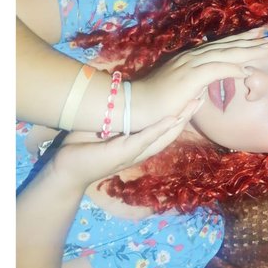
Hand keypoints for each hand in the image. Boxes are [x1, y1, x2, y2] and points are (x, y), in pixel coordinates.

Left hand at [50, 97, 204, 187]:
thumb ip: (114, 117)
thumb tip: (117, 98)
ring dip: (180, 120)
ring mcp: (134, 151)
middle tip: (201, 98)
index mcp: (137, 143)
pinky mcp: (124, 152)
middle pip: (170, 132)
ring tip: (194, 104)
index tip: (190, 98)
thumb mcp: (102, 128)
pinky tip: (172, 118)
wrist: (66, 169)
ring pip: (163, 135)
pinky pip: (146, 138)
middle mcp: (140, 149)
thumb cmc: (81, 148)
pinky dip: (159, 128)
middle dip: (186, 115)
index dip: (178, 114)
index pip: (162, 128)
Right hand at [132, 29, 267, 129]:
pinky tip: (248, 69)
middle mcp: (192, 58)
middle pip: (227, 46)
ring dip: (248, 51)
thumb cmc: (154, 105)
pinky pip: (216, 69)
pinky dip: (232, 68)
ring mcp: (190, 65)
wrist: (134, 105)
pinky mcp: (189, 77)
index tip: (259, 39)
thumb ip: (191, 92)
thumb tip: (200, 96)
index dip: (241, 43)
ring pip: (225, 54)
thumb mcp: (178, 95)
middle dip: (251, 42)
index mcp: (191, 61)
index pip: (220, 48)